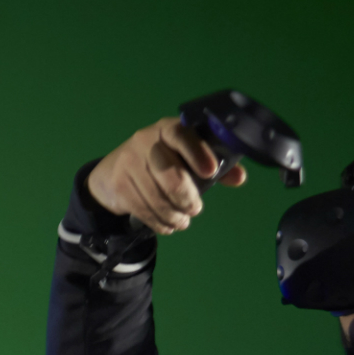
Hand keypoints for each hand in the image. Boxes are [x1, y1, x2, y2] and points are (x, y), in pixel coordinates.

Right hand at [86, 117, 246, 233]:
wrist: (114, 170)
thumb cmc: (162, 162)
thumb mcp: (185, 158)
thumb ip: (215, 166)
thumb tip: (239, 177)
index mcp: (167, 129)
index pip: (181, 135)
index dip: (197, 153)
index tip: (211, 172)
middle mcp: (145, 141)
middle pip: (169, 174)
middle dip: (186, 198)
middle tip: (195, 209)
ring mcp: (129, 162)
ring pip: (157, 198)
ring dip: (174, 215)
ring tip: (183, 221)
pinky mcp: (119, 184)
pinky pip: (143, 209)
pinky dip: (159, 222)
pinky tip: (168, 225)